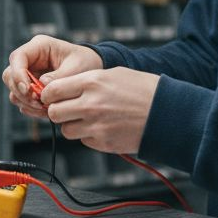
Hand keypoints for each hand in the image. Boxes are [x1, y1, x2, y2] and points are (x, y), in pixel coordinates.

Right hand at [3, 35, 102, 118]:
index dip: (18, 75)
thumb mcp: (77, 67)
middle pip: (10, 76)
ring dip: (26, 102)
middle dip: (21, 92)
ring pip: (14, 90)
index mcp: (39, 47)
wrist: (92, 70)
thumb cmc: (86, 62)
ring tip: (45, 108)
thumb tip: (41, 87)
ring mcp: (28, 74)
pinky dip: (31, 108)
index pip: (18, 57)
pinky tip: (46, 111)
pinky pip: (22, 100)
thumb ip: (60, 77)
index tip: (29, 90)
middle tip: (38, 103)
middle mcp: (30, 60)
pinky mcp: (31, 88)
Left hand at [40, 68, 159, 154]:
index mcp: (92, 82)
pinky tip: (104, 126)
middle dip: (58, 111)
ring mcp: (96, 126)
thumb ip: (85, 82)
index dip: (50, 94)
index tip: (53, 96)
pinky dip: (89, 135)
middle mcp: (91, 104)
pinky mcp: (103, 142)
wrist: (167, 112)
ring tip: (89, 117)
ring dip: (73, 125)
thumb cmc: (142, 89)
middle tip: (68, 108)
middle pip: (54, 113)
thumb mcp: (113, 74)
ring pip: (66, 130)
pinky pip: (84, 140)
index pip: (52, 90)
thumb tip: (61, 90)